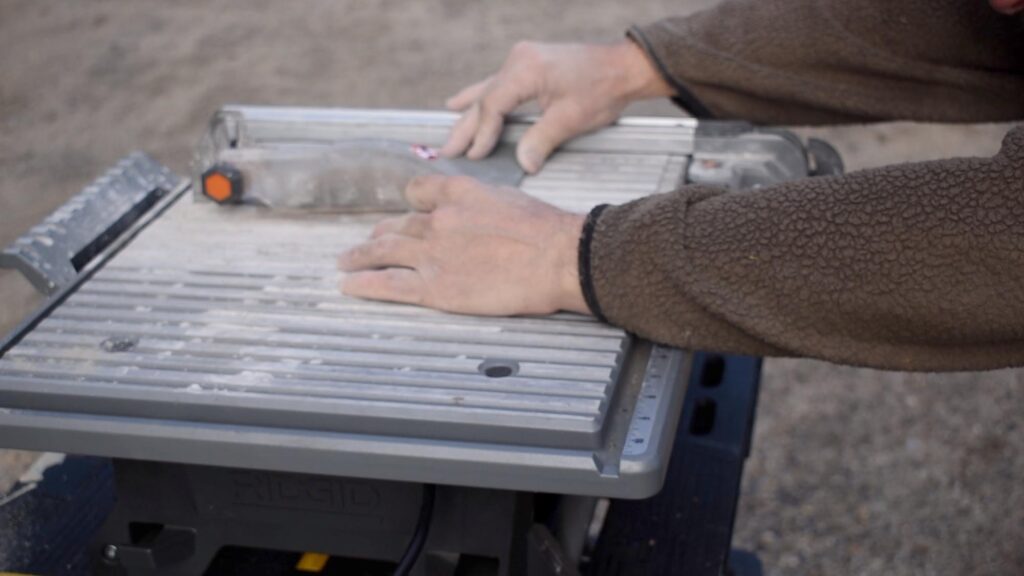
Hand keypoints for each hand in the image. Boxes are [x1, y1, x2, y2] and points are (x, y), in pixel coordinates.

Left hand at [338, 175, 588, 315]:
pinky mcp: (434, 287)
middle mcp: (438, 220)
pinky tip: (348, 285)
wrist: (558, 257)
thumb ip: (482, 205)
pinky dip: (363, 284)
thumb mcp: (509, 200)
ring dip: (359, 256)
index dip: (410, 205)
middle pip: (397, 226)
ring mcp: (432, 254)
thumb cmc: (546, 232)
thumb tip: (479, 215)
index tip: (405, 213)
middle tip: (367, 243)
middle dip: (380, 234)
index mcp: (457, 193)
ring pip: (383, 252)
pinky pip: (388, 284)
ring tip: (345, 261)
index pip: (418, 192)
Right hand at [441, 40, 673, 173]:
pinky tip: (461, 100)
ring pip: (487, 91)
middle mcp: (519, 60)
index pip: (493, 106)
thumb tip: (522, 164)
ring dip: (469, 112)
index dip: (482, 134)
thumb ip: (541, 141)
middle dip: (465, 127)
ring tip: (446, 126)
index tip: (474, 156)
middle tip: (446, 150)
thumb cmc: (602, 89)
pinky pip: (497, 83)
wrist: (624, 67)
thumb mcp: (571, 119)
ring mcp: (522, 59)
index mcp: (525, 70)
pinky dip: (481, 96)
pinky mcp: (529, 63)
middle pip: (484, 98)